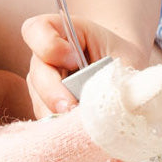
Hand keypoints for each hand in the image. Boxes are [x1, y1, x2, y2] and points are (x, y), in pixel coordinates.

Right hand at [21, 13, 146, 117]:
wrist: (124, 75)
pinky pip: (46, 121)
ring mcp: (41, 85)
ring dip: (59, 115)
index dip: (50, 45)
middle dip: (54, 92)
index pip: (37, 30)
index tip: (74, 59)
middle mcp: (45, 58)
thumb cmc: (123, 59)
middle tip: (72, 107)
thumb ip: (116, 71)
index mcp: (61, 33)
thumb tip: (106, 99)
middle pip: (37, 72)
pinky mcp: (45, 109)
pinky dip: (62, 129)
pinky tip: (79, 131)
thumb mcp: (124, 57)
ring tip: (83, 123)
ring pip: (39, 101)